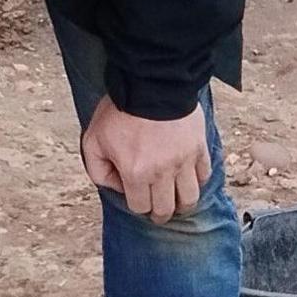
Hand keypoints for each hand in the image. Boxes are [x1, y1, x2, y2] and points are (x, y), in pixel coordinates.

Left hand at [83, 98, 211, 220]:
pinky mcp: (198, 149)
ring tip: (177, 200)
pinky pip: (204, 175)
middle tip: (158, 211)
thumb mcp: (93, 140)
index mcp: (135, 173)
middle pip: (166, 209)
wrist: (150, 83)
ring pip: (189, 198)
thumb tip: (116, 185)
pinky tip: (189, 177)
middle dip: (160, 214)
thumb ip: (98, 170)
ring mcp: (184, 162)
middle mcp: (162, 173)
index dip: (137, 205)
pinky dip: (197, 180)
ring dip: (182, 203)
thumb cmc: (120, 111)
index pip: (140, 207)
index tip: (137, 197)